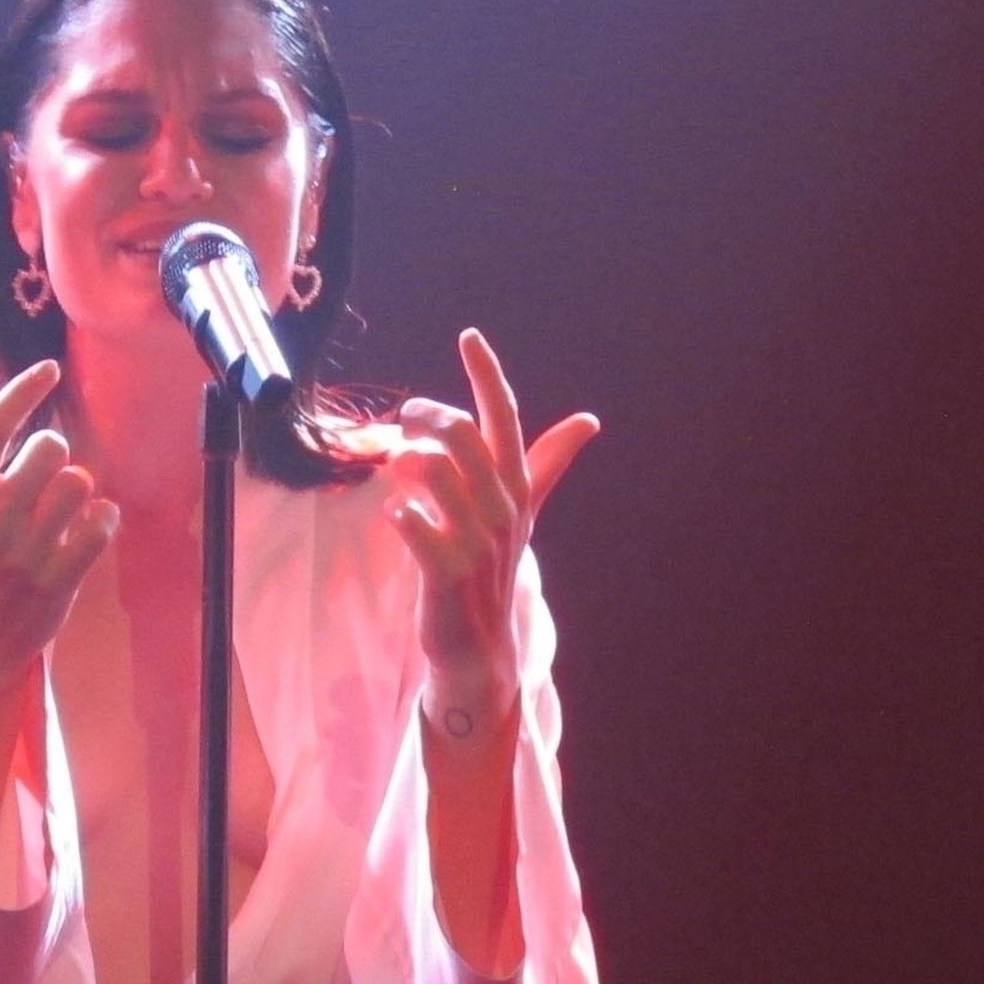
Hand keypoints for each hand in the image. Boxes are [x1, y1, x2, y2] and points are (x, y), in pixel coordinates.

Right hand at [0, 360, 117, 691]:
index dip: (21, 393)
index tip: (50, 369)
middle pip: (48, 449)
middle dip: (55, 455)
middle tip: (45, 478)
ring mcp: (26, 556)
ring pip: (79, 483)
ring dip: (81, 490)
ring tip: (65, 509)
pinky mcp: (59, 581)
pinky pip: (101, 525)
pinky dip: (104, 519)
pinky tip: (90, 528)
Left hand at [386, 328, 598, 710]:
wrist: (480, 647)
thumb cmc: (491, 572)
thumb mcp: (522, 512)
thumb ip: (546, 463)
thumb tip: (588, 421)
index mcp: (514, 490)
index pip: (505, 420)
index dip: (487, 376)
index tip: (469, 337)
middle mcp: (500, 512)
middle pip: (466, 437)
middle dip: (430, 415)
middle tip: (405, 415)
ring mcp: (475, 545)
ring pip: (439, 475)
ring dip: (410, 458)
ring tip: (395, 461)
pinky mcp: (446, 577)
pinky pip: (419, 531)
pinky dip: (403, 515)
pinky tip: (396, 513)